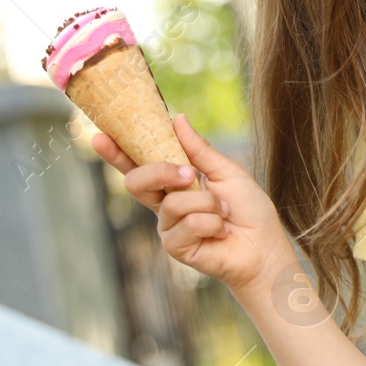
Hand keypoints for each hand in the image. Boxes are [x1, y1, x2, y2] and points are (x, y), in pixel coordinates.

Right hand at [92, 114, 289, 292]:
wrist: (264, 246)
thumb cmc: (248, 209)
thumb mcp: (226, 171)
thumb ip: (199, 150)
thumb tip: (177, 118)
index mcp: (174, 183)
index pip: (138, 165)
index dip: (116, 153)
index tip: (100, 135)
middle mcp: (165, 204)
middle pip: (137, 182)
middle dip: (161, 172)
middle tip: (190, 174)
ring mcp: (168, 227)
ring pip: (172, 203)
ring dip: (206, 203)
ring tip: (224, 212)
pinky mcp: (176, 247)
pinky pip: (186, 225)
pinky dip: (211, 223)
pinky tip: (222, 231)